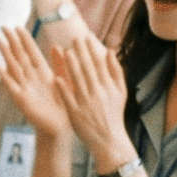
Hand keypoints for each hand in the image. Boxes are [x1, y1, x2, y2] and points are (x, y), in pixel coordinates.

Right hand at [0, 26, 69, 137]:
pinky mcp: (21, 99)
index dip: (25, 40)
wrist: (59, 128)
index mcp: (42, 73)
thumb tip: (58, 47)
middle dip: (12, 41)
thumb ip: (60, 65)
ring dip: (5, 54)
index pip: (31, 52)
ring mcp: (24, 87)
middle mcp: (31, 78)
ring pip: (13, 67)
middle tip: (3, 27)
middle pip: (20, 56)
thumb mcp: (64, 81)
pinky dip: (4, 76)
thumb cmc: (62, 106)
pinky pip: (11, 85)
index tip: (18, 27)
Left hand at [51, 36, 133, 167]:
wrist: (109, 140)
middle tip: (74, 37)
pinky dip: (63, 89)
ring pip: (79, 82)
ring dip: (72, 67)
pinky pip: (69, 99)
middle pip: (89, 70)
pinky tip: (56, 78)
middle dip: (82, 53)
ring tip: (66, 52)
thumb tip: (110, 50)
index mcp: (108, 87)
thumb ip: (115, 71)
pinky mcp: (76, 114)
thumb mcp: (120, 92)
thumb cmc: (113, 114)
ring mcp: (87, 103)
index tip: (86, 36)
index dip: (92, 50)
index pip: (99, 64)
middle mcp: (98, 93)